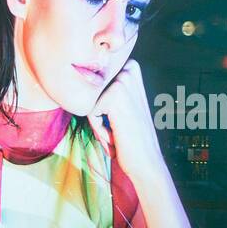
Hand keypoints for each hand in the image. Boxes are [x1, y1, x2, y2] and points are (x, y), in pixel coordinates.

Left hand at [86, 60, 164, 178]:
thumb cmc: (131, 136)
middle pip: (89, 93)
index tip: (119, 119)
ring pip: (88, 103)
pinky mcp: (114, 97)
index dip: (100, 108)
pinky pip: (88, 113)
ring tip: (117, 132)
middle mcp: (128, 69)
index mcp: (131, 67)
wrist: (146, 160)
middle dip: (97, 115)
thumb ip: (107, 88)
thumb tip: (79, 73)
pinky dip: (98, 129)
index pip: (93, 85)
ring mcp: (122, 81)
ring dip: (98, 123)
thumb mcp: (122, 104)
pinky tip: (116, 136)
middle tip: (118, 129)